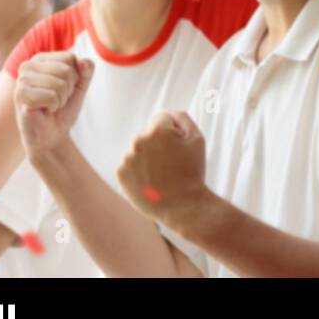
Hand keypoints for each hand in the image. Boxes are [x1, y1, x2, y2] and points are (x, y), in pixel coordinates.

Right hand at [15, 52, 93, 156]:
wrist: (52, 135)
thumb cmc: (64, 108)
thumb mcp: (81, 86)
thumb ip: (87, 70)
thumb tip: (84, 62)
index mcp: (41, 59)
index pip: (70, 57)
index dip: (75, 76)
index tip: (64, 88)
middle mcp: (28, 65)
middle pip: (66, 70)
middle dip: (69, 89)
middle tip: (57, 99)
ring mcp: (22, 80)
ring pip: (60, 84)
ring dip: (61, 99)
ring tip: (50, 105)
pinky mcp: (20, 95)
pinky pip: (51, 96)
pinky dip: (53, 106)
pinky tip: (44, 111)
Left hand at [116, 110, 208, 228]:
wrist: (181, 205)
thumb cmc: (192, 172)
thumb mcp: (197, 139)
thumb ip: (183, 118)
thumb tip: (169, 113)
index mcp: (158, 130)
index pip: (162, 118)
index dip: (173, 131)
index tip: (178, 146)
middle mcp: (138, 141)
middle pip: (148, 133)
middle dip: (158, 143)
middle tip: (171, 162)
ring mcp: (127, 158)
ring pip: (138, 149)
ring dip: (147, 156)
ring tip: (161, 174)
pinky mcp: (120, 174)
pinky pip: (129, 165)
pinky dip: (138, 170)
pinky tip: (151, 181)